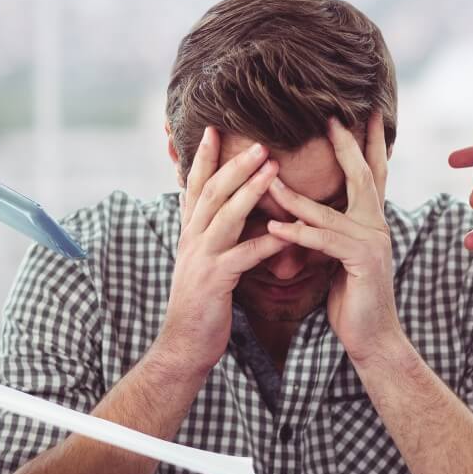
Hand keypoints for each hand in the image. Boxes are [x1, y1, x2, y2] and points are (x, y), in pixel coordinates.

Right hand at [155, 128, 287, 374]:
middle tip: (259, 141)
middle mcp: (191, 240)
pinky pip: (244, 256)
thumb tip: (228, 214)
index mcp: (189, 233)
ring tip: (273, 168)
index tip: (215, 129)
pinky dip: (267, 242)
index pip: (195, 187)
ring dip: (249, 190)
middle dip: (234, 164)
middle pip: (212, 192)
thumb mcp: (203, 263)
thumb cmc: (201, 304)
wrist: (184, 344)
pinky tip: (288, 232)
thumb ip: (213, 237)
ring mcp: (201, 259)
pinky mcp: (215, 281)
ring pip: (225, 216)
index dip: (204, 158)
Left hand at [267, 113, 401, 364]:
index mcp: (371, 221)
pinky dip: (297, 234)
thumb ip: (330, 231)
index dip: (368, 143)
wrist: (372, 337)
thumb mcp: (339, 257)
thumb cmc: (352, 298)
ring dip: (295, 196)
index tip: (363, 113)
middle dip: (347, 145)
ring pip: (329, 210)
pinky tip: (274, 228)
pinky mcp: (361, 262)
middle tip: (331, 117)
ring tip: (268, 178)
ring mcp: (372, 242)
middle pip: (362, 175)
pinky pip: (324, 241)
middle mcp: (377, 226)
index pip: (371, 173)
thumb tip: (307, 212)